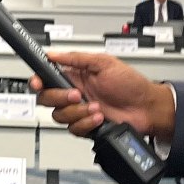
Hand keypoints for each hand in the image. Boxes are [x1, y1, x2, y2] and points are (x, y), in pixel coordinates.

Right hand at [30, 51, 175, 139]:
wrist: (146, 108)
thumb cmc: (130, 84)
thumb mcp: (104, 62)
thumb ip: (76, 58)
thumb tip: (53, 54)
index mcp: (75, 75)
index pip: (46, 77)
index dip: (37, 80)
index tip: (38, 82)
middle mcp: (74, 93)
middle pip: (47, 98)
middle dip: (60, 97)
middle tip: (77, 94)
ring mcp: (79, 111)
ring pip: (59, 116)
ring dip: (77, 112)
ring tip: (96, 107)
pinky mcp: (86, 126)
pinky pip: (73, 129)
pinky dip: (86, 123)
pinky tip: (99, 117)